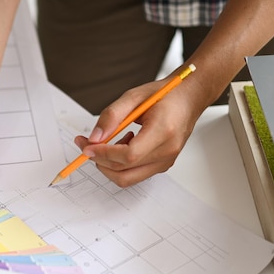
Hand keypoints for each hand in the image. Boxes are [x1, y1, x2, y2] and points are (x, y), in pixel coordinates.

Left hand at [74, 78, 202, 186]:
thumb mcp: (133, 96)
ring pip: (127, 177)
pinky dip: (120, 164)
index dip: (103, 153)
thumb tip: (93, 138)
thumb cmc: (164, 95)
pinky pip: (134, 174)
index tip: (86, 145)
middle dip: (99, 160)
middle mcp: (167, 151)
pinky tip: (123, 143)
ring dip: (109, 163)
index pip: (129, 155)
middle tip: (86, 144)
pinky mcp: (162, 165)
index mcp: (164, 131)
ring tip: (111, 140)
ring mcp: (166, 161)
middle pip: (125, 171)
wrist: (187, 99)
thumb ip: (111, 116)